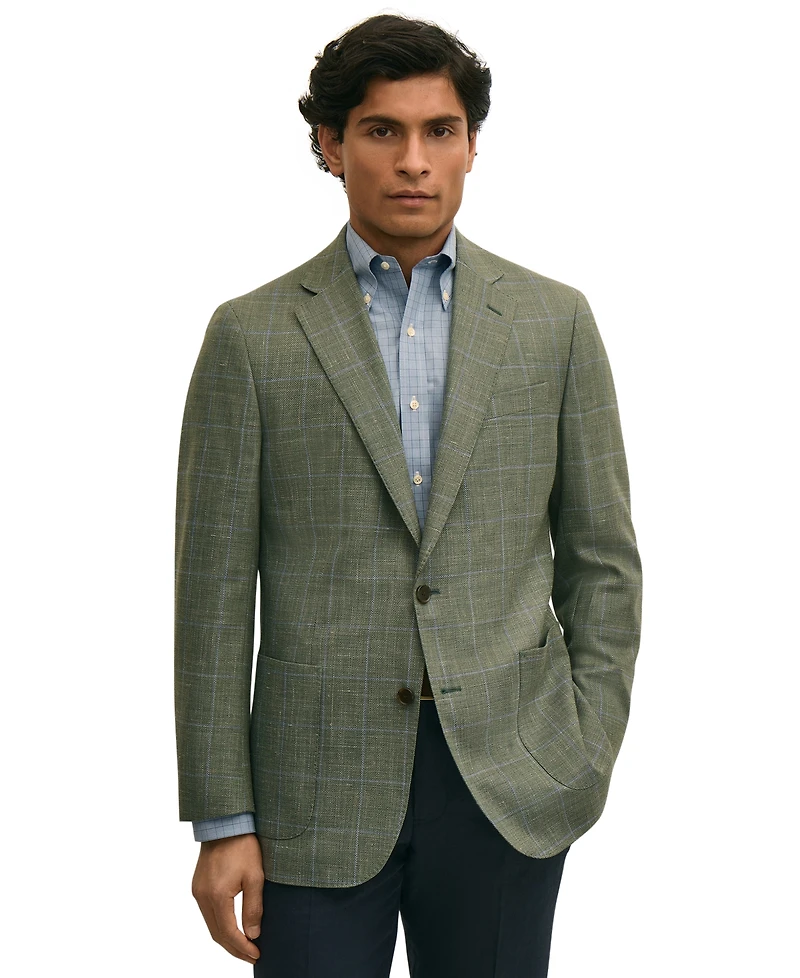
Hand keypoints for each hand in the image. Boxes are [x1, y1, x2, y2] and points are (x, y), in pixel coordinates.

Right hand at [192, 833, 264, 962]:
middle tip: (252, 955)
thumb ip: (253, 907)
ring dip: (226, 938)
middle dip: (234, 948)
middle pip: (216, 934)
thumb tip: (253, 934)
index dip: (242, 947)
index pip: (228, 932)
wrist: (225, 823)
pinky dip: (219, 925)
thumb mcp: (255, 876)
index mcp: (217, 895)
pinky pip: (207, 913)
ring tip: (245, 946)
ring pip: (211, 925)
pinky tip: (232, 927)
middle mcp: (202, 896)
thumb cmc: (243, 846)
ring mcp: (198, 891)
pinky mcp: (198, 886)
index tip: (256, 953)